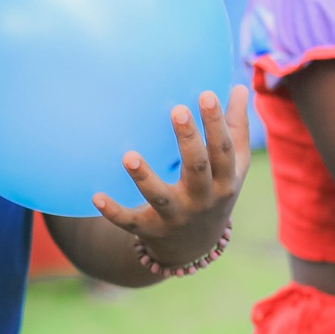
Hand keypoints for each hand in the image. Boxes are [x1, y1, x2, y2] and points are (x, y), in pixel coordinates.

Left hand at [93, 87, 250, 266]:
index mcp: (224, 181)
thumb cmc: (214, 191)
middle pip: (197, 170)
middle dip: (189, 141)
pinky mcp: (151, 229)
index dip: (217, 123)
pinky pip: (130, 221)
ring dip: (144, 179)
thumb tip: (238, 87)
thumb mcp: (232, 167)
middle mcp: (203, 200)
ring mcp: (176, 216)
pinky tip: (96, 196)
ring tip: (128, 156)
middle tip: (177, 110)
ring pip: (160, 197)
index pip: (223, 150)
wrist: (195, 246)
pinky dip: (113, 212)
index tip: (206, 94)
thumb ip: (235, 128)